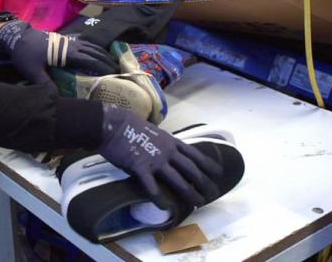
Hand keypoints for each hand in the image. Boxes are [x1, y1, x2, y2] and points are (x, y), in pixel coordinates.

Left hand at [0, 21, 116, 84]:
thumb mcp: (33, 71)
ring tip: (111, 60)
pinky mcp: (63, 39)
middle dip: (107, 60)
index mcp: (65, 53)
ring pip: (90, 45)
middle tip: (118, 69)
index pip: (90, 60)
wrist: (16, 36)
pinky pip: (83, 42)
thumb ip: (45, 84)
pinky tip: (95, 51)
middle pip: (94, 51)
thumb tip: (58, 97)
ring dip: (101, 52)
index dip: (103, 66)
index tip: (113, 73)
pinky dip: (92, 47)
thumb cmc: (25, 54)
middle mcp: (70, 45)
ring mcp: (67, 40)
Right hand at [97, 105, 221, 207]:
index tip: (219, 173)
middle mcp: (167, 151)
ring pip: (177, 179)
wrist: (113, 125)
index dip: (209, 165)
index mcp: (171, 141)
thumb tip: (169, 154)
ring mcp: (155, 159)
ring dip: (189, 193)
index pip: (195, 155)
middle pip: (191, 169)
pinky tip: (165, 207)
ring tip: (197, 204)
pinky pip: (151, 185)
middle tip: (212, 195)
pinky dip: (159, 198)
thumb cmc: (130, 127)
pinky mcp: (140, 167)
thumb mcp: (154, 132)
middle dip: (204, 183)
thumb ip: (163, 145)